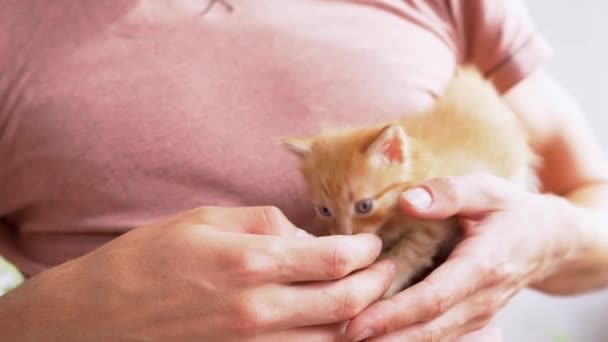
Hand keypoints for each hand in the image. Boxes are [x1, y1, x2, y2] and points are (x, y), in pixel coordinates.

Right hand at [0, 206, 394, 341]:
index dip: (366, 250)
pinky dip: (326, 341)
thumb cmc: (147, 260)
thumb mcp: (205, 220)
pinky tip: (332, 325)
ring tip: (367, 298)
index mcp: (251, 262)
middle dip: (378, 285)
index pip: (337, 259)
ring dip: (360, 318)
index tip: (372, 243)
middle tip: (385, 270)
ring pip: (332, 338)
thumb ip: (264, 222)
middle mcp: (259, 309)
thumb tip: (306, 235)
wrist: (96, 318)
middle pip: (347, 304)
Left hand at [345, 173, 579, 340]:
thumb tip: (408, 201)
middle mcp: (481, 299)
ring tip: (351, 341)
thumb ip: (449, 193)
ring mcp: (479, 315)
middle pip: (429, 328)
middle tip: (343, 338)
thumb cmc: (511, 211)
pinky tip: (379, 338)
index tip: (358, 324)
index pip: (433, 299)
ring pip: (434, 339)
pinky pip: (440, 337)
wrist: (549, 241)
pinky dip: (409, 341)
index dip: (394, 314)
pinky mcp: (472, 320)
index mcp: (483, 265)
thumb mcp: (487, 189)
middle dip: (385, 337)